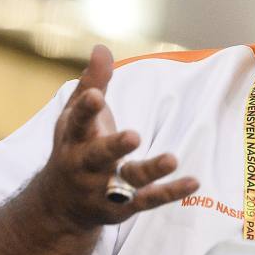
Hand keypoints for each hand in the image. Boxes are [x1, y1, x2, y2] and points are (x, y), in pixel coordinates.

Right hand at [38, 45, 198, 229]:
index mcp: (74, 139)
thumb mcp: (75, 116)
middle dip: (114, 147)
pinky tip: (193, 182)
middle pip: (99, 156)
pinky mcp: (123, 207)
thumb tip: (101, 47)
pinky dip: (170, 192)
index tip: (96, 95)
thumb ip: (93, 82)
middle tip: (134, 136)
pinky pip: (149, 200)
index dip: (86, 108)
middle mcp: (86, 166)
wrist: (60, 206)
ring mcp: (104, 188)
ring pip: (128, 181)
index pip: (78, 121)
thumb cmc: (74, 147)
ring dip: (151, 171)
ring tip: (172, 159)